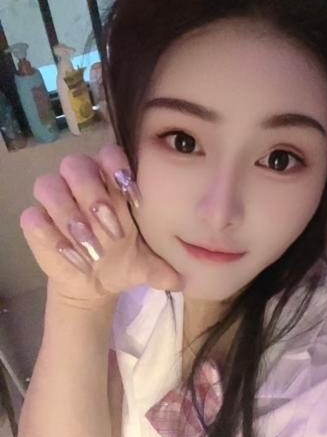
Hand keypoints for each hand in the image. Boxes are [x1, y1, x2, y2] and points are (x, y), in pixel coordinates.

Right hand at [19, 144, 183, 304]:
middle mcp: (78, 183)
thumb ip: (163, 268)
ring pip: (48, 185)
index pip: (109, 154)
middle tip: (112, 228)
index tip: (135, 198)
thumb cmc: (121, 260)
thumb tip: (182, 281)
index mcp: (109, 181)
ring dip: (69, 213)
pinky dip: (51, 235)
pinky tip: (72, 257)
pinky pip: (33, 217)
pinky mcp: (36, 222)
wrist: (94, 282)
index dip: (119, 168)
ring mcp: (54, 201)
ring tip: (91, 247)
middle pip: (75, 165)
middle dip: (93, 194)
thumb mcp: (145, 266)